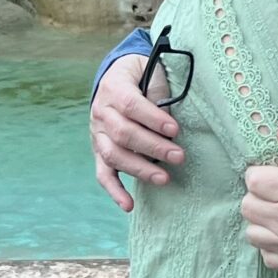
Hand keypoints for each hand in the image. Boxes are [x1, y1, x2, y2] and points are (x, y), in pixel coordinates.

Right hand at [89, 53, 183, 212]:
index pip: (131, 105)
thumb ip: (158, 94)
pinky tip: (128, 205)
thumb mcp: (151, 73)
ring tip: (164, 178)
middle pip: (123, 134)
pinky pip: (103, 173)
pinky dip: (114, 191)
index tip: (174, 129)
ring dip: (139, 169)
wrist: (119, 75)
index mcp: (114, 87)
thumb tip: (171, 126)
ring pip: (114, 155)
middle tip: (179, 156)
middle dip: (153, 147)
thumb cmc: (142, 75)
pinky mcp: (100, 151)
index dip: (153, 118)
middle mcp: (101, 112)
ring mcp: (98, 134)